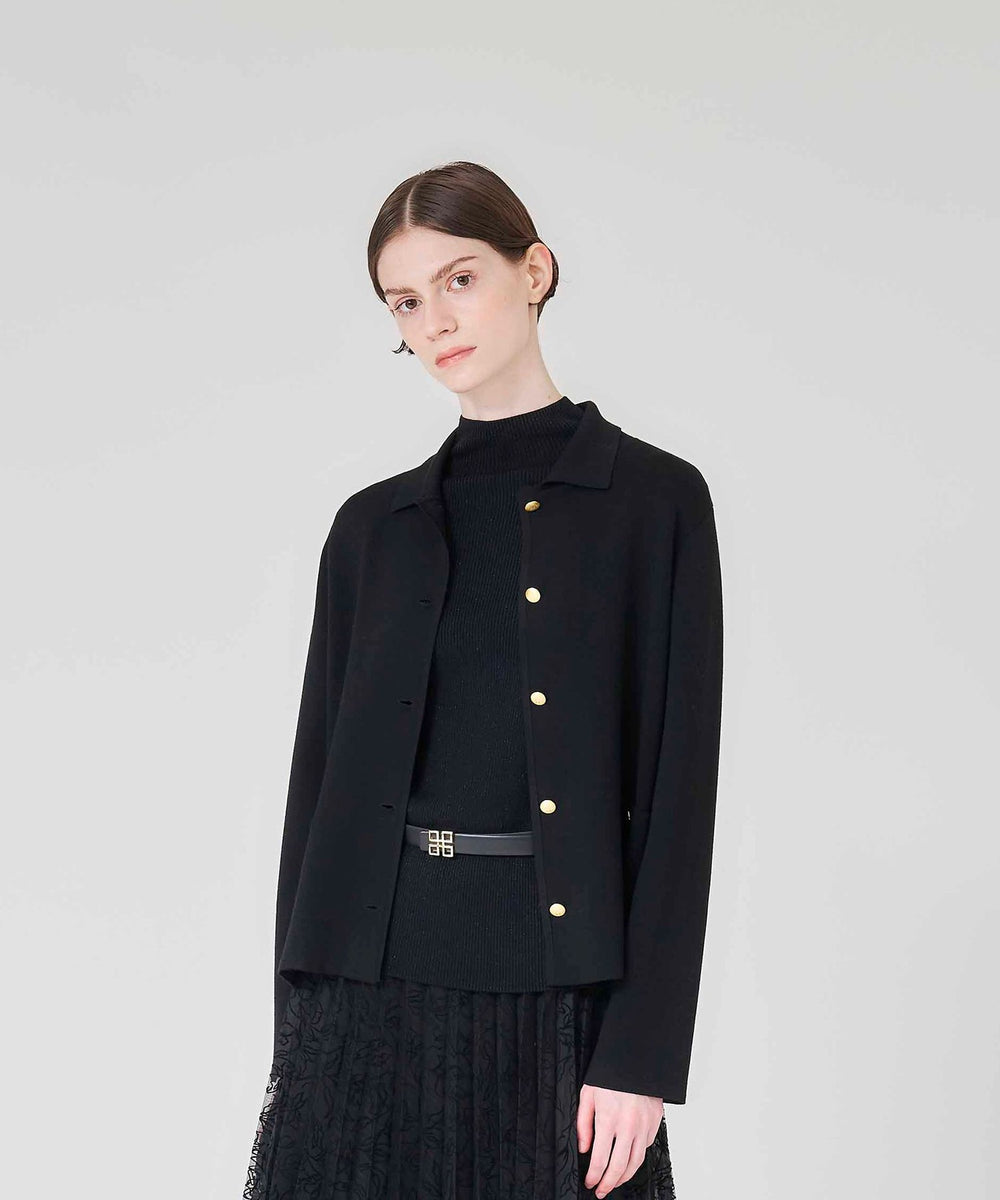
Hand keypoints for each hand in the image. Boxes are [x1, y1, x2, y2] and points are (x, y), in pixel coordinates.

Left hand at [577, 1082, 662, 1196]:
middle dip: (609, 1183)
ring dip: (625, 1176)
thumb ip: (583, 1124)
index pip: (600, 1159)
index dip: (594, 1176)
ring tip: (615, 1181)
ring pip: (636, 1161)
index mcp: (609, 1119)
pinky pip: (646, 1146)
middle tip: (602, 1190)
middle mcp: (628, 1125)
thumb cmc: (609, 1074)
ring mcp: (644, 1125)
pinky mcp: (655, 1122)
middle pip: (619, 1166)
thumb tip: (584, 1148)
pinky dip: (637, 1156)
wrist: (635, 1058)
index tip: (590, 1182)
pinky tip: (628, 1158)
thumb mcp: (588, 1095)